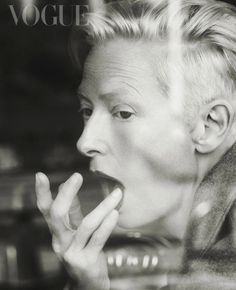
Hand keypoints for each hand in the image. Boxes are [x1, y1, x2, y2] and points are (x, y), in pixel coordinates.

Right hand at [35, 172, 121, 289]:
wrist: (88, 283)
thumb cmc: (82, 250)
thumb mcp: (74, 229)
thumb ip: (71, 210)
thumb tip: (64, 185)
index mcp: (56, 231)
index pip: (45, 210)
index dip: (42, 193)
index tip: (40, 175)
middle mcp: (60, 241)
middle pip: (57, 215)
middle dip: (66, 194)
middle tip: (77, 176)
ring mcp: (72, 252)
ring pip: (86, 225)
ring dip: (103, 207)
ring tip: (117, 193)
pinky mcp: (87, 261)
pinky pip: (98, 239)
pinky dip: (107, 225)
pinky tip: (115, 212)